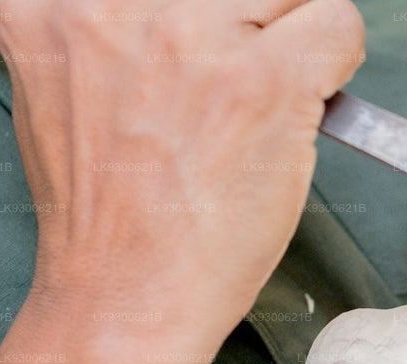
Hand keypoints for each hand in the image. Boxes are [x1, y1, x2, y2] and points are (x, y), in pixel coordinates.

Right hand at [0, 0, 363, 350]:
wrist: (125, 293)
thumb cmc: (107, 212)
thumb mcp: (68, 85)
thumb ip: (110, 24)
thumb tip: (181, 6)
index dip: (206, 12)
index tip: (209, 39)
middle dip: (246, 17)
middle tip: (232, 79)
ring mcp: (194, 35)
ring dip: (290, 36)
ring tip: (258, 100)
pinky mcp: (263, 79)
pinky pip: (338, 21)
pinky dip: (337, 64)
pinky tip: (298, 108)